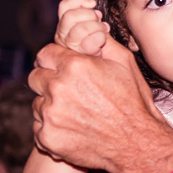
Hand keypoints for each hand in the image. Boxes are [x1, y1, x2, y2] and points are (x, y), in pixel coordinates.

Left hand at [28, 39, 172, 172]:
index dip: (54, 60)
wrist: (136, 143)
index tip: (63, 67)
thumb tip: (91, 30)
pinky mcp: (47, 137)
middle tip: (68, 91)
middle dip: (48, 80)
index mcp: (75, 66)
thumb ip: (102, 43)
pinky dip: (51, 127)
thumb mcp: (125, 64)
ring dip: (50, 105)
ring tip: (75, 112)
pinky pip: (38, 127)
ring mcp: (50, 115)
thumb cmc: (133, 103)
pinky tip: (72, 128)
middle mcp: (58, 88)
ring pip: (36, 103)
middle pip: (35, 77)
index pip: (44, 53)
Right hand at [55, 0, 110, 57]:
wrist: (106, 62)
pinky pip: (88, 43)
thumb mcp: (95, 21)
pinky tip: (101, 40)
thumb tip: (91, 3)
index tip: (93, 3)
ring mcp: (69, 46)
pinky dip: (98, 38)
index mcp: (65, 24)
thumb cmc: (100, 40)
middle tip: (99, 20)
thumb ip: (90, 12)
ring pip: (79, 28)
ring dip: (96, 27)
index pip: (64, 5)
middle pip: (70, 16)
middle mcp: (63, 35)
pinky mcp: (78, 56)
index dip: (79, 0)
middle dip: (89, 15)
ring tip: (104, 30)